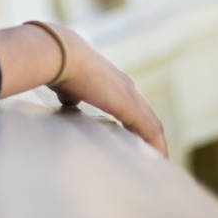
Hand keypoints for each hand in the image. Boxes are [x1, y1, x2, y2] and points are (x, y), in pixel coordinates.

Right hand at [49, 26, 167, 156]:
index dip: (134, 123)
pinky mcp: (131, 106)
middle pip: (147, 115)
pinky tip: (158, 159)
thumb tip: (69, 101)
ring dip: (156, 144)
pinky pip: (151, 131)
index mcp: (111, 81)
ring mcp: (131, 95)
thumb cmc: (59, 66)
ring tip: (157, 162)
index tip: (134, 140)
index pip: (131, 105)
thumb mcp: (67, 85)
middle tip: (151, 156)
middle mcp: (125, 86)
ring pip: (153, 124)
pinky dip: (156, 146)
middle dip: (149, 136)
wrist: (61, 56)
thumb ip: (72, 95)